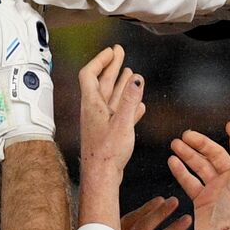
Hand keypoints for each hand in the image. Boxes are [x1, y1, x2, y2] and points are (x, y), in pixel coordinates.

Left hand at [79, 45, 146, 183]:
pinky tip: (139, 105)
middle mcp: (95, 111)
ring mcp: (102, 122)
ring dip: (120, 84)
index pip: (90, 74)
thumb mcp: (122, 123)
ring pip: (111, 97)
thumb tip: (137, 78)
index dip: (100, 60)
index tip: (111, 51)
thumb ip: (130, 100)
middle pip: (102, 82)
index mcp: (92, 105)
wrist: (101, 177)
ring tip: (130, 73)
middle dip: (112, 66)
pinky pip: (120, 113)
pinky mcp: (110, 133)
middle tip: (120, 52)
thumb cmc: (107, 153)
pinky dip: (129, 106)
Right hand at [168, 122, 229, 229]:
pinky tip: (172, 161)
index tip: (229, 124)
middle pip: (215, 155)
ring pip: (200, 166)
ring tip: (175, 144)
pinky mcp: (202, 200)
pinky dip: (181, 171)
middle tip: (185, 134)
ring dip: (188, 154)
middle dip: (201, 143)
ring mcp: (215, 190)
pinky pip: (190, 181)